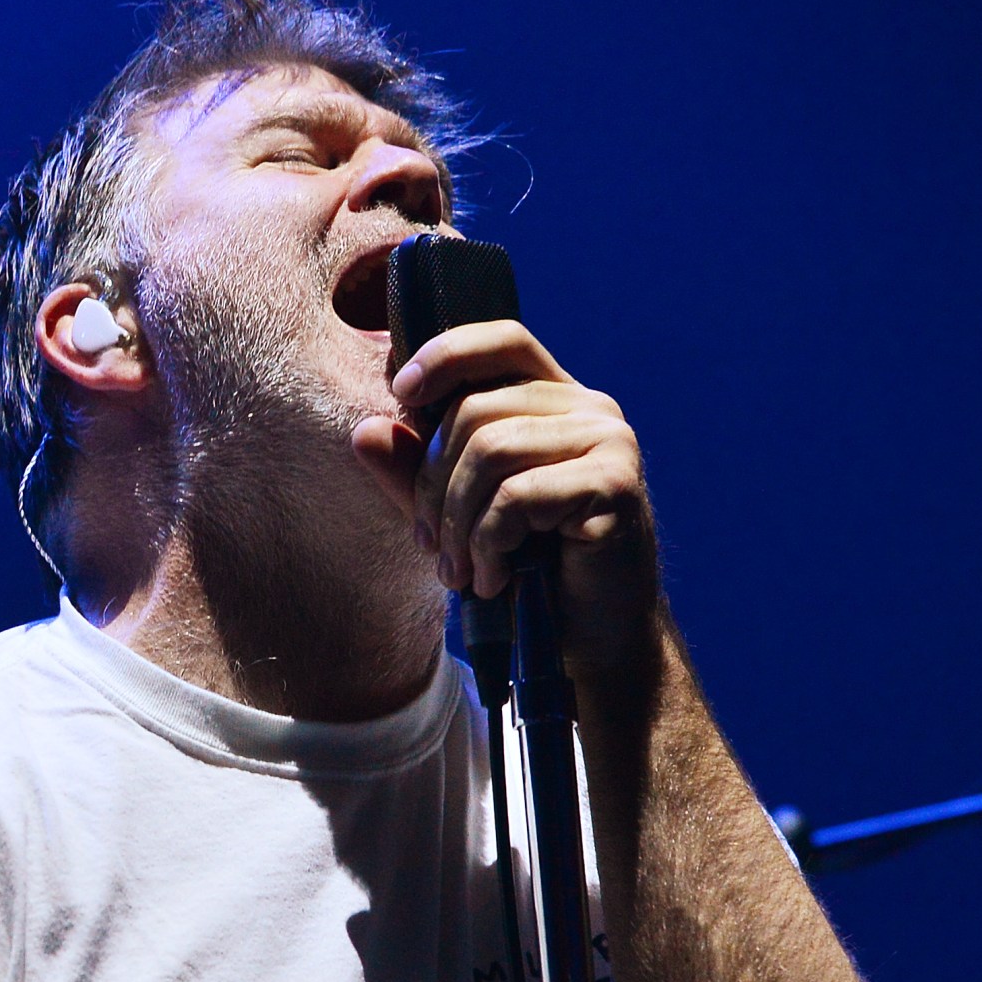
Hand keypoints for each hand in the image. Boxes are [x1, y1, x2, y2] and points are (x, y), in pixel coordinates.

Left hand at [351, 320, 660, 665]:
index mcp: (557, 401)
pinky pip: (517, 496)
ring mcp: (610, 442)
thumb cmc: (532, 574)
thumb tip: (365, 431)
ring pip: (491, 450)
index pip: (503, 340)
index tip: (400, 392)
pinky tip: (494, 580)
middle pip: (476, 409)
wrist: (596, 640)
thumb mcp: (459, 517)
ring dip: (458, 523)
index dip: (447, 353)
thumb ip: (416, 474)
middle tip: (433, 546)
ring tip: (461, 573)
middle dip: (434, 485)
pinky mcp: (616, 485)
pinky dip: (488, 545)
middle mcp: (591, 409)